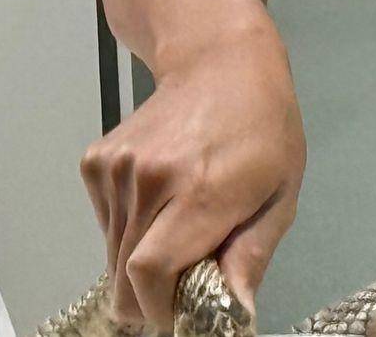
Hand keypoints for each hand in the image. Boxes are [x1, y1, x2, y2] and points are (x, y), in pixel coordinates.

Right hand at [79, 47, 304, 326]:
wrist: (220, 64)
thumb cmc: (262, 131)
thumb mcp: (280, 197)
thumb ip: (250, 257)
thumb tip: (233, 312)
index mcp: (200, 192)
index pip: (149, 273)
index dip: (157, 308)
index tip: (180, 315)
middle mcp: (148, 179)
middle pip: (123, 274)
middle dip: (150, 296)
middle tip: (183, 286)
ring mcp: (116, 167)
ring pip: (112, 253)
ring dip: (139, 262)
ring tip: (178, 231)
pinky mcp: (95, 162)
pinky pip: (105, 224)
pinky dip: (126, 232)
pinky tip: (158, 205)